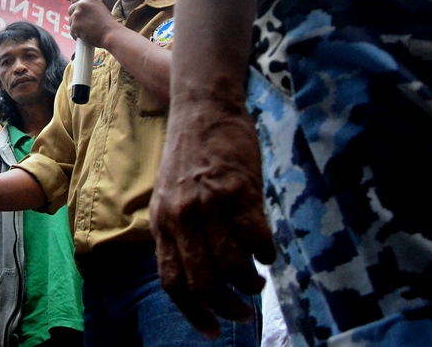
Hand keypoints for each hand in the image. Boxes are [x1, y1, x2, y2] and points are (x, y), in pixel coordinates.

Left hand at [68, 0, 117, 48]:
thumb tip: (80, 8)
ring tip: (85, 30)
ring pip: (70, 20)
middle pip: (70, 9)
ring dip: (75, 25)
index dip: (75, 4)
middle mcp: (80, 5)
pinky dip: (76, 34)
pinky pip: (71, 31)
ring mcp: (77, 15)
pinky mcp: (75, 26)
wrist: (110, 33)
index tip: (77, 10)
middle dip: (74, 16)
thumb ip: (89, 6)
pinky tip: (83, 35)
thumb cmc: (107, 23)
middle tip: (82, 22)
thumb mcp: (99, 7)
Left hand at [151, 97, 275, 337]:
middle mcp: (182, 217)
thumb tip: (200, 270)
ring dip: (249, 285)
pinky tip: (268, 253)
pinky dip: (265, 255)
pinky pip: (256, 240)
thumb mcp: (171, 194)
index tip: (210, 330)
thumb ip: (181, 229)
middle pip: (202, 283)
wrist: (204, 107)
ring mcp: (210, 205)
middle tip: (242, 312)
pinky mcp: (238, 191)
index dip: (192, 313)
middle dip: (226, 308)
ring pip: (231, 267)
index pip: (172, 281)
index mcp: (163, 221)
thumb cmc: (191, 152)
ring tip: (257, 283)